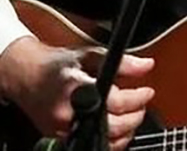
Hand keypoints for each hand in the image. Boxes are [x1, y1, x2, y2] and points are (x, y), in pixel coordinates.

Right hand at [0, 36, 154, 150]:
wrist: (28, 78)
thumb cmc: (58, 67)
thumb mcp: (90, 55)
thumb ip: (122, 62)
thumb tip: (146, 65)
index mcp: (76, 90)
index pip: (115, 102)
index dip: (137, 98)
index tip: (148, 92)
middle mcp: (68, 114)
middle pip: (112, 126)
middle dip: (134, 117)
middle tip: (142, 105)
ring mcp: (63, 129)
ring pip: (104, 141)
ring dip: (125, 131)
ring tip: (131, 115)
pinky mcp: (60, 139)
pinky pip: (92, 144)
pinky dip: (109, 140)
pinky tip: (115, 128)